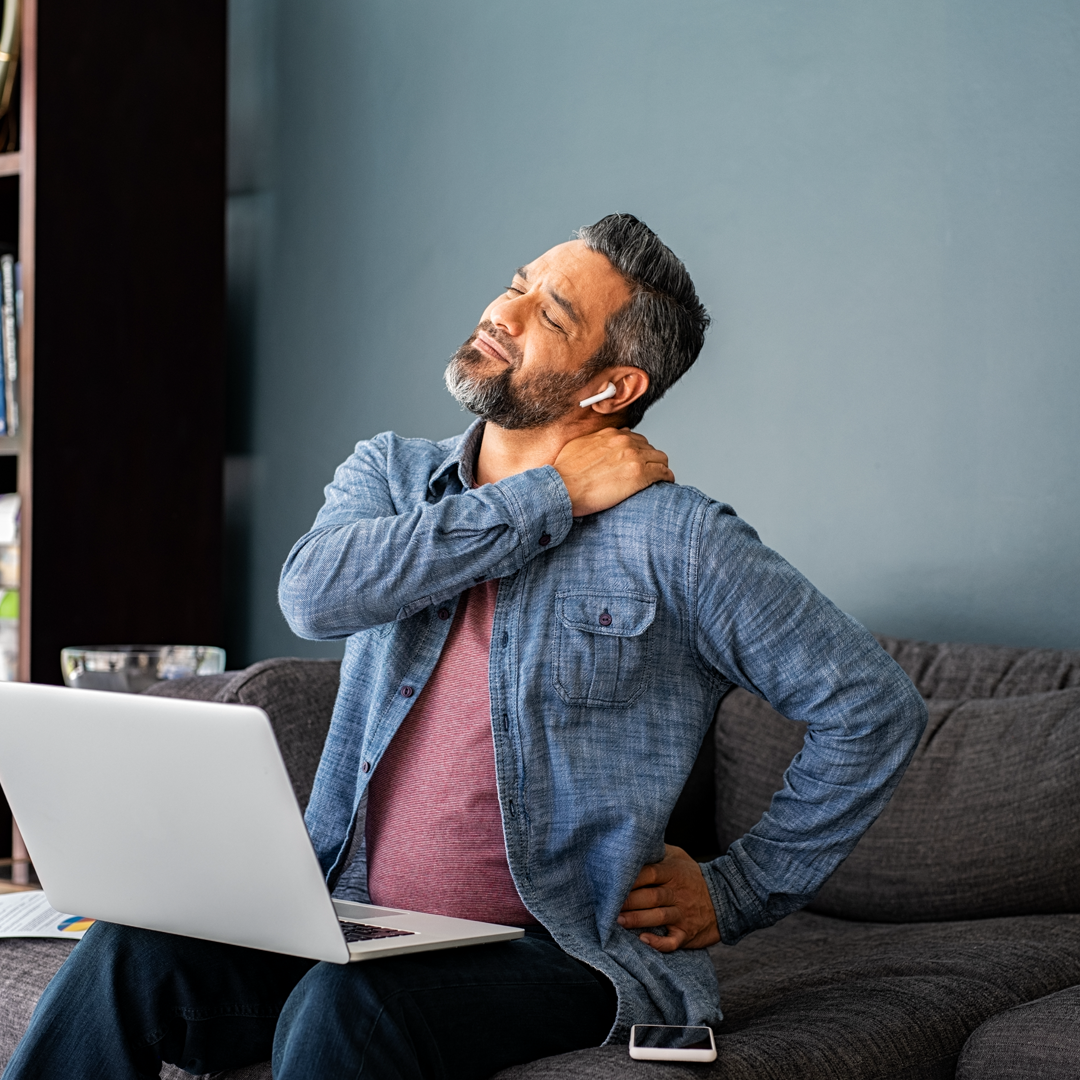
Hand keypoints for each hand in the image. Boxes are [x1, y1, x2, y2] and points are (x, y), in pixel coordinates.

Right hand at [553, 428, 673, 516]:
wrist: (561, 486)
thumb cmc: (564, 473)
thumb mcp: (577, 447)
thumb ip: (592, 443)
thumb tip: (596, 446)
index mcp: (611, 435)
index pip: (634, 438)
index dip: (636, 452)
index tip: (635, 462)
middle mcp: (625, 442)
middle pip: (649, 448)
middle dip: (649, 460)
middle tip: (646, 473)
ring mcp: (634, 457)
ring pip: (660, 458)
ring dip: (659, 468)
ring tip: (656, 479)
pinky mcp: (639, 475)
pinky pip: (663, 473)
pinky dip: (666, 478)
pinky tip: (664, 484)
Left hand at [617, 844, 720, 952]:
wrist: (725, 898)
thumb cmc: (692, 876)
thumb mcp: (678, 857)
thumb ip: (657, 851)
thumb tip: (633, 842)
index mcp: (673, 873)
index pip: (650, 873)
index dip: (631, 878)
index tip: (612, 881)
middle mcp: (678, 893)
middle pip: (651, 896)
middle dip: (629, 901)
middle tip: (608, 904)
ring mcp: (683, 914)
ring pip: (658, 917)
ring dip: (637, 919)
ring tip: (618, 921)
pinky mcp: (687, 933)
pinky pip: (672, 941)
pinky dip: (658, 943)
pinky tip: (644, 940)